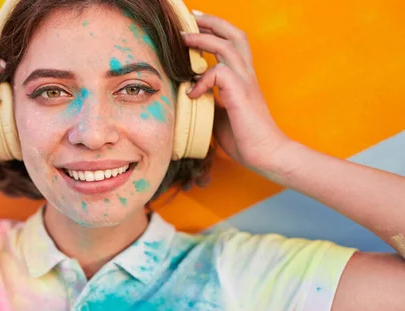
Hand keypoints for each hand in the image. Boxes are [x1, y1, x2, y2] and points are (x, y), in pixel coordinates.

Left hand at [183, 12, 292, 170]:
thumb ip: (209, 99)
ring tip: (183, 38)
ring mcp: (246, 82)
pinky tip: (192, 94)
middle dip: (212, 21)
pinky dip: (202, 80)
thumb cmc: (244, 138)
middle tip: (190, 17)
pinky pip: (219, 73)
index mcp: (243, 78)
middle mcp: (246, 74)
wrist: (266, 154)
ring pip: (227, 46)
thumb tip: (189, 94)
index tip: (196, 23)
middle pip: (234, 34)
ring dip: (203, 38)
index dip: (216, 30)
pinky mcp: (241, 93)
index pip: (232, 43)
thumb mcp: (220, 114)